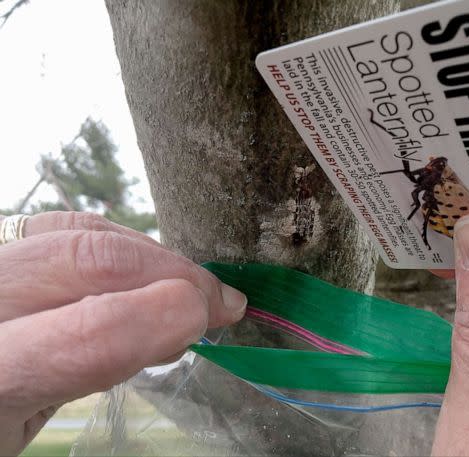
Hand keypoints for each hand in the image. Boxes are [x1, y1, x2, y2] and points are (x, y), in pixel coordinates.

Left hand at [0, 212, 246, 455]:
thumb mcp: (21, 430)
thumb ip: (97, 362)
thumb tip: (177, 320)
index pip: (83, 335)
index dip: (161, 317)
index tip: (211, 317)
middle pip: (84, 262)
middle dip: (172, 273)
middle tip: (220, 301)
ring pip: (77, 232)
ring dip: (150, 253)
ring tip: (189, 282)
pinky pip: (60, 226)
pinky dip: (115, 239)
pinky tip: (142, 260)